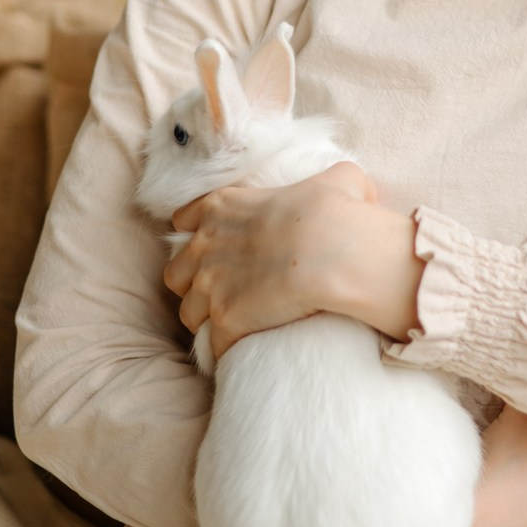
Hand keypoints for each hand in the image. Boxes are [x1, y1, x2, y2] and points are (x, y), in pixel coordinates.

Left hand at [163, 162, 374, 359]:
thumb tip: (350, 183)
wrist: (331, 250)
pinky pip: (215, 344)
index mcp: (221, 207)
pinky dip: (227, 348)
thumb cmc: (331, 212)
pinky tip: (244, 347)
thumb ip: (334, 178)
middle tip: (222, 291)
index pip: (182, 221)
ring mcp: (210, 284)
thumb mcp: (337, 179)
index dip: (197, 236)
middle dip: (193, 284)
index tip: (215, 247)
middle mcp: (205, 245)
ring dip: (206, 320)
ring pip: (189, 313)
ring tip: (233, 326)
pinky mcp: (225, 319)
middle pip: (177, 273)